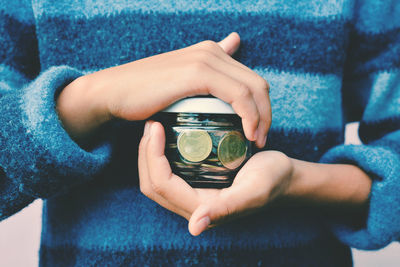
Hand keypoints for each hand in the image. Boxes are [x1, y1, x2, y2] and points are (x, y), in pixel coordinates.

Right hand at [57, 32, 270, 146]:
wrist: (114, 92)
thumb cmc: (144, 93)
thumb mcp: (178, 82)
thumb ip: (204, 70)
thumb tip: (230, 46)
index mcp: (210, 52)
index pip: (251, 78)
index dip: (261, 106)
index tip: (258, 130)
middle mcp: (211, 51)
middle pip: (258, 83)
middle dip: (267, 113)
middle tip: (261, 139)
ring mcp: (206, 59)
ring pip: (254, 88)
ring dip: (262, 117)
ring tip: (257, 140)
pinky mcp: (198, 73)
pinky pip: (238, 95)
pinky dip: (249, 115)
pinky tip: (248, 133)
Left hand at [138, 121, 293, 235]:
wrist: (284, 177)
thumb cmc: (272, 181)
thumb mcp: (253, 191)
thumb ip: (226, 208)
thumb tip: (195, 227)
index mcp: (201, 209)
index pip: (162, 185)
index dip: (152, 157)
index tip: (156, 127)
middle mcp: (192, 206)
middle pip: (152, 184)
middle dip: (145, 155)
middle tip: (151, 124)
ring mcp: (193, 194)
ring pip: (156, 179)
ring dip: (149, 154)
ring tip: (154, 127)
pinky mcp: (196, 184)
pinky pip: (168, 172)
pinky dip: (160, 154)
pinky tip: (166, 134)